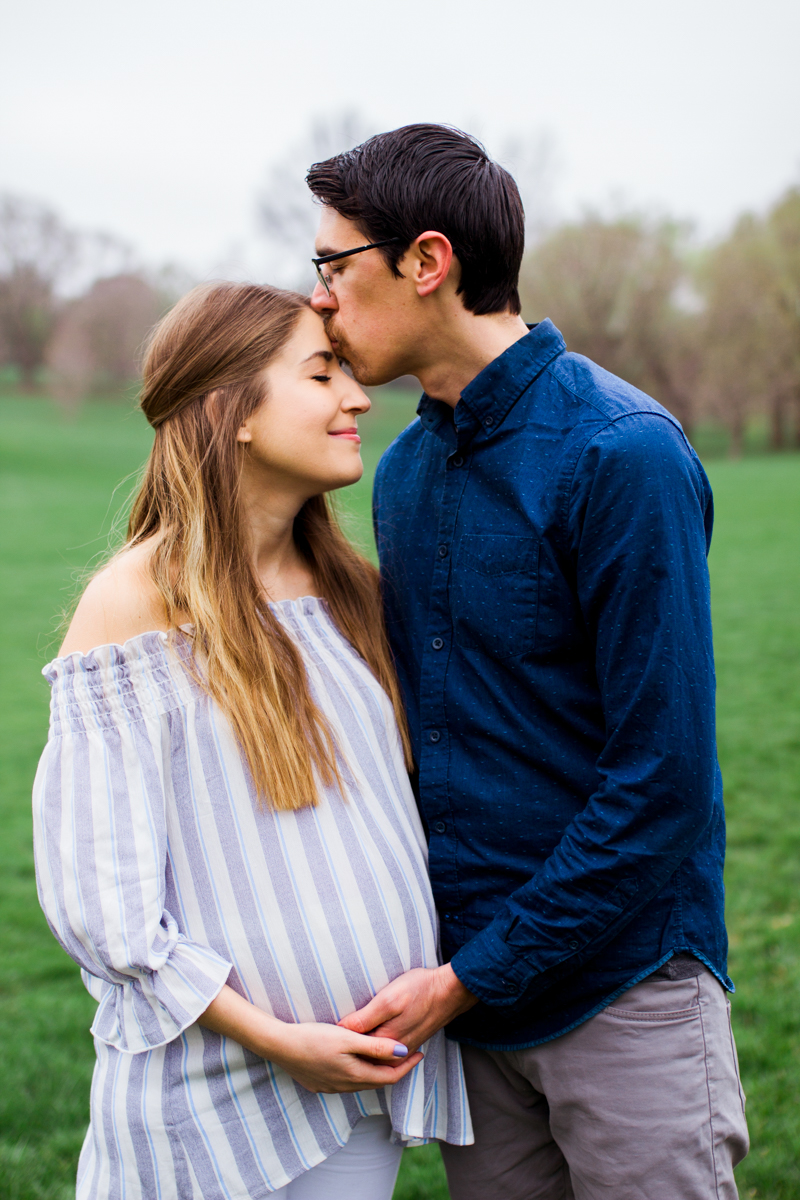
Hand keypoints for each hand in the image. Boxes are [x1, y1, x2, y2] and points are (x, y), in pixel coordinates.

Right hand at [268, 1021, 423, 1093]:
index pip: (390, 1076)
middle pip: (377, 1081)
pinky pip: (346, 1082)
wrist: (279, 1045)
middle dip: (394, 1069)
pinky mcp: (319, 1084)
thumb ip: (376, 1047)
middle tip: (408, 1054)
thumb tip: (402, 1052)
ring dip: (376, 1071)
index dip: (407, 1066)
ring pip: (362, 1082)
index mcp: (355, 1075)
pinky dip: (359, 1072)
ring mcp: (330, 1087)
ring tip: (386, 1056)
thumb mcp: (348, 1038)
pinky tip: (356, 1062)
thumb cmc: (314, 1037)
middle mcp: (344, 1086)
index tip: (419, 1053)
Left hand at [337, 965, 477, 1051]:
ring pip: (374, 1058)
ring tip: (337, 1046)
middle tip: (323, 1045)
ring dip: (358, 1054)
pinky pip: (385, 1054)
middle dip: (344, 1054)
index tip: (319, 1035)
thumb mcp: (389, 999)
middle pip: (363, 1058)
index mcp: (385, 1042)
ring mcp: (402, 1048)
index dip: (336, 1043)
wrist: (450, 991)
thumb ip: (365, 1018)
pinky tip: (362, 1044)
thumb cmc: (420, 989)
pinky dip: (371, 1052)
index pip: (353, 1050)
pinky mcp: (408, 1042)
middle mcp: (394, 1051)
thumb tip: (341, 1030)